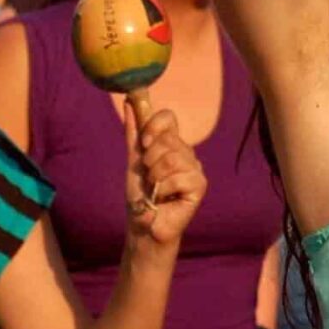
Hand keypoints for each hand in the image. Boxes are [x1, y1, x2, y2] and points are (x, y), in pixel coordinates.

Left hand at [123, 106, 206, 251]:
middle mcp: (186, 153)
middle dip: (150, 158)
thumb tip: (128, 103)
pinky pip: (179, 176)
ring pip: (173, 157)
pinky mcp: (199, 186)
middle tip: (148, 176)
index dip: (154, 125)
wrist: (143, 226)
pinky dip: (164, 188)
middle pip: (168, 138)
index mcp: (171, 145)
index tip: (144, 143)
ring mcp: (195, 169)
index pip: (169, 118)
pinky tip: (165, 198)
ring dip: (156, 175)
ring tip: (155, 188)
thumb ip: (133, 133)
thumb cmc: (140, 196)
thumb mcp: (133, 161)